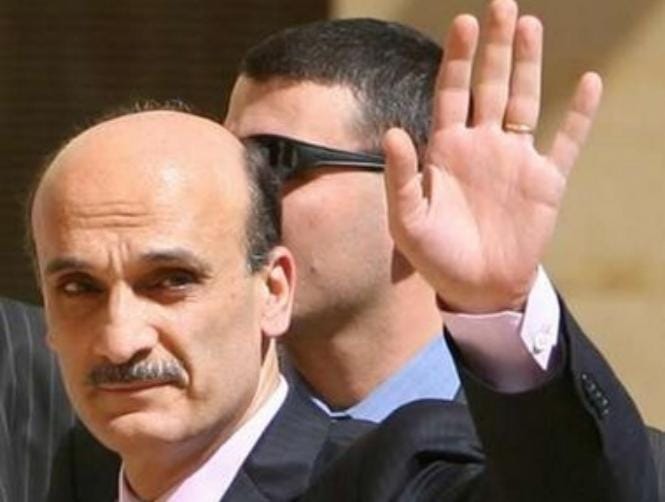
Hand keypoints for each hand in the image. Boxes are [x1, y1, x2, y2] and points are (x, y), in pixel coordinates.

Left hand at [383, 0, 601, 312]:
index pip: (451, 93)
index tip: (461, 23)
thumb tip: (393, 131)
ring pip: (525, 102)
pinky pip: (566, 143)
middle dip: (494, 48)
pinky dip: (579, 116)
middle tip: (500, 6)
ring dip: (529, 66)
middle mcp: (482, 145)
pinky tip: (588, 84)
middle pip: (490, 86)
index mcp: (446, 150)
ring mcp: (515, 160)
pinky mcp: (546, 182)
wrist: (475, 289)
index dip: (456, 60)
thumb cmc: (435, 256)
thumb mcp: (408, 221)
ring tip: (530, 26)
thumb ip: (400, 178)